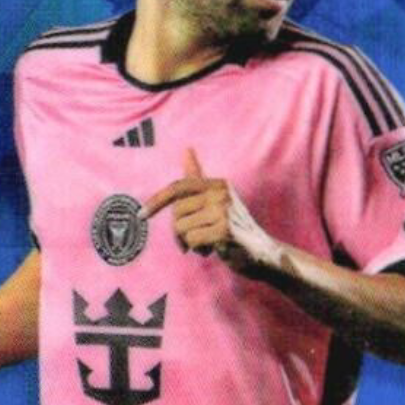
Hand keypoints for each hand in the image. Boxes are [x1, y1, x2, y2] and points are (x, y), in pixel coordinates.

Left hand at [141, 146, 281, 272]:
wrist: (264, 255)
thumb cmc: (234, 229)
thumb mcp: (217, 201)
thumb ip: (199, 178)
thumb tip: (187, 150)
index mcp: (217, 184)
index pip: (178, 188)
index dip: (157, 201)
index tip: (141, 215)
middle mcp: (221, 193)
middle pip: (177, 212)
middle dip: (180, 232)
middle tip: (195, 240)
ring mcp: (224, 211)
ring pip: (182, 228)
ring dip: (190, 242)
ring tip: (209, 243)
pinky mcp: (225, 230)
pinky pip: (193, 241)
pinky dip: (199, 250)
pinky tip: (215, 250)